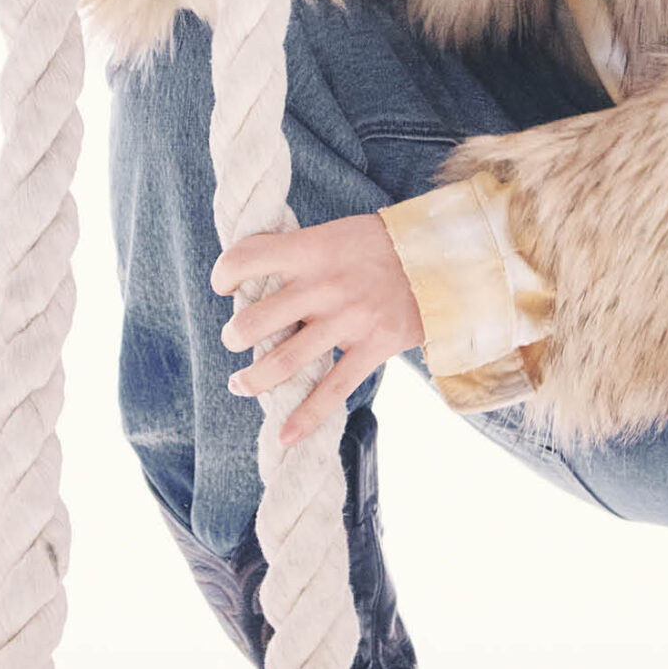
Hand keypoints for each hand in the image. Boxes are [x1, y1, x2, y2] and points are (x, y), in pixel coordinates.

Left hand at [211, 216, 425, 447]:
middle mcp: (324, 285)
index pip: (247, 258)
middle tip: (235, 341)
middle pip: (255, 322)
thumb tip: (258, 278)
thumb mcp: (338, 233)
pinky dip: (305, 418)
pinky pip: (332, 391)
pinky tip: (285, 435)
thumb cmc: (382, 245)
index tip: (224, 285)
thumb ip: (301, 253)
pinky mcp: (372, 348)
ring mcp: (348, 320)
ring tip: (240, 383)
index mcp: (313, 249)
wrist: (443, 257)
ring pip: (283, 362)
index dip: (224, 273)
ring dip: (252, 380)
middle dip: (234, 337)